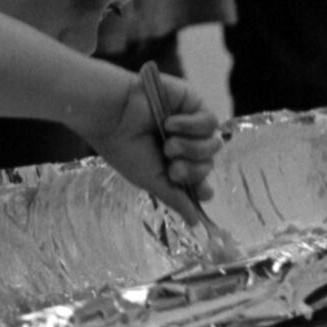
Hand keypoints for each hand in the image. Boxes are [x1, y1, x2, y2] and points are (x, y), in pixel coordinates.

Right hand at [85, 72, 224, 221]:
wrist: (112, 116)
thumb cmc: (124, 148)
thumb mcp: (150, 180)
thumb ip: (175, 198)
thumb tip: (194, 223)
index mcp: (173, 163)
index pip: (201, 180)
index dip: (202, 187)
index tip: (199, 191)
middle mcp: (185, 144)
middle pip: (209, 164)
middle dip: (192, 168)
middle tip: (171, 164)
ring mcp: (191, 124)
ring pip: (213, 144)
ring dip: (190, 147)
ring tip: (168, 143)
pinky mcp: (193, 103)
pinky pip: (209, 121)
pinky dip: (191, 126)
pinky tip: (169, 123)